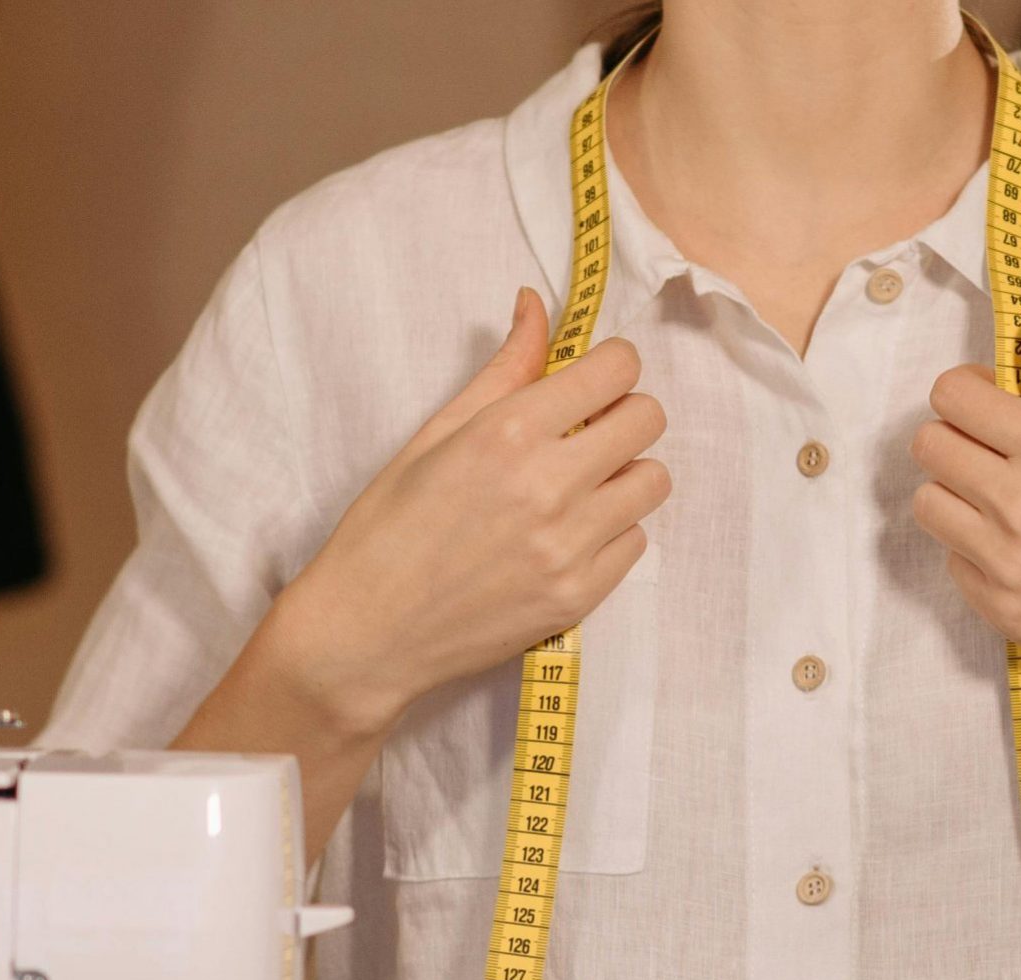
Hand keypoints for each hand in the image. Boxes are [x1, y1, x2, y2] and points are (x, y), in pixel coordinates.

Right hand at [258, 287, 669, 739]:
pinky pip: (636, 542)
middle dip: (623, 413)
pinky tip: (565, 536)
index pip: (617, 369)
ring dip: (623, 474)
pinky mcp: (579, 596)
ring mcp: (570, 547)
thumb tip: (535, 305)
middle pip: (648, 419)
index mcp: (509, 433)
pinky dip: (611, 531)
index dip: (611, 366)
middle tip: (586, 431)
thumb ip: (502, 370)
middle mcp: (549, 486)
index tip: (592, 380)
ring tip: (577, 487)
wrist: (368, 632)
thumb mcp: (435, 434)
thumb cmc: (388, 528)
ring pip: (653, 481)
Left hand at [911, 303, 1020, 773]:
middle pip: (928, 444)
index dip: (969, 390)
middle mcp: (1020, 503)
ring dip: (956, 495)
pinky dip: (974, 551)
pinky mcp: (998, 609)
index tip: (993, 400)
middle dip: (957, 438)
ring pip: (927, 504)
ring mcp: (1003, 562)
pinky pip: (951, 561)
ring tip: (1010, 505)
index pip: (953, 394)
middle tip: (1000, 451)